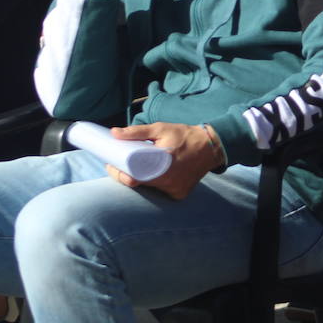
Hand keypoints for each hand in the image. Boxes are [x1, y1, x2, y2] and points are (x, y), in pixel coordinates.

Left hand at [104, 122, 221, 198]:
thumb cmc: (184, 136)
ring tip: (138, 165)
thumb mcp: (160, 128)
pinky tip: (156, 172)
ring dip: (142, 178)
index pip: (132, 178)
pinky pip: (162, 191)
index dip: (118, 174)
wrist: (211, 146)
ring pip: (150, 188)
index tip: (110, 165)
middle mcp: (168, 182)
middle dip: (127, 174)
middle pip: (139, 184)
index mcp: (161, 166)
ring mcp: (174, 190)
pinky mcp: (180, 194)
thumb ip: (136, 132)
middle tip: (120, 164)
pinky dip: (156, 183)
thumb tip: (114, 133)